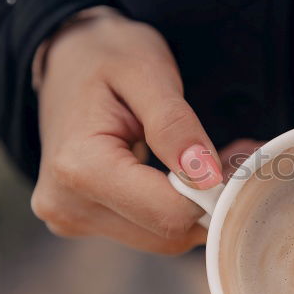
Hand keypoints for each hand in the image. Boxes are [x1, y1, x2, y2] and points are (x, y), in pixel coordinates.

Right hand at [30, 8, 223, 253]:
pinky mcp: (82, 222)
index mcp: (80, 168)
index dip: (211, 192)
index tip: (228, 159)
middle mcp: (68, 206)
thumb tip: (206, 178)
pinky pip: (147, 230)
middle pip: (168, 234)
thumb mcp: (146, 71)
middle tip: (223, 155)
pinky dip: (173, 207)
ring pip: (162, 238)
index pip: (169, 214)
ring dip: (193, 206)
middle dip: (206, 199)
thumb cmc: (105, 55)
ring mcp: (71, 219)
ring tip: (199, 158)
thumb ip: (175, 125)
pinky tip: (177, 173)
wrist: (65, 57)